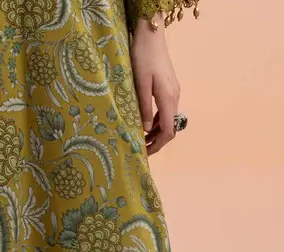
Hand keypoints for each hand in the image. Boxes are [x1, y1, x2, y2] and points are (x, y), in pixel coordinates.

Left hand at [131, 15, 180, 155]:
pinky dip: (157, 121)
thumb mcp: (140, 84)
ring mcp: (173, 92)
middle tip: (142, 150)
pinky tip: (145, 124)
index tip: (145, 153)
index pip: (168, 131)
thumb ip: (143, 107)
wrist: (152, 35)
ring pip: (168, 119)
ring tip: (141, 140)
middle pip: (170, 128)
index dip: (158, 145)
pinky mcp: (169, 88)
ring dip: (156, 132)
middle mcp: (174, 97)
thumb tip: (144, 130)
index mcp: (168, 98)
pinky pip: (165, 110)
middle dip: (158, 142)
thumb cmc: (143, 57)